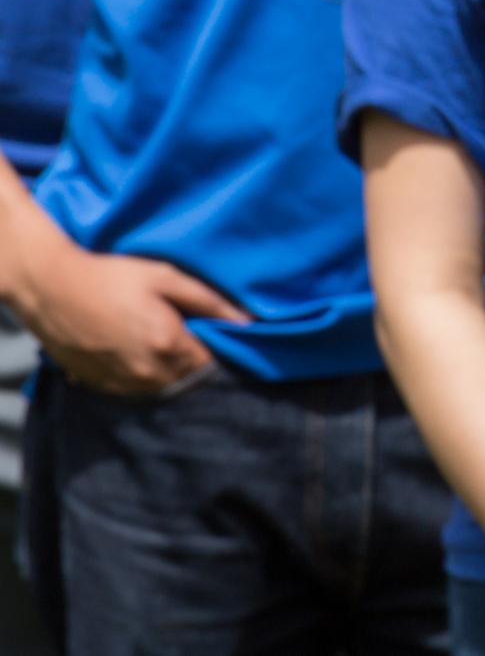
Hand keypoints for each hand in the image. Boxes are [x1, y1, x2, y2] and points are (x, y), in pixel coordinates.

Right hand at [18, 245, 248, 396]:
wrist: (52, 289)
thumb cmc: (111, 277)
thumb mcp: (165, 277)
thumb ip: (209, 301)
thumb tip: (247, 321)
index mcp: (167, 344)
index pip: (212, 363)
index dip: (219, 349)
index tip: (217, 333)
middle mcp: (147, 372)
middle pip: (188, 378)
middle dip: (197, 361)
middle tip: (190, 335)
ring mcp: (121, 383)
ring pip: (163, 387)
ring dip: (171, 371)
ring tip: (163, 342)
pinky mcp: (100, 385)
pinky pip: (135, 390)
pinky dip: (145, 377)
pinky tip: (139, 352)